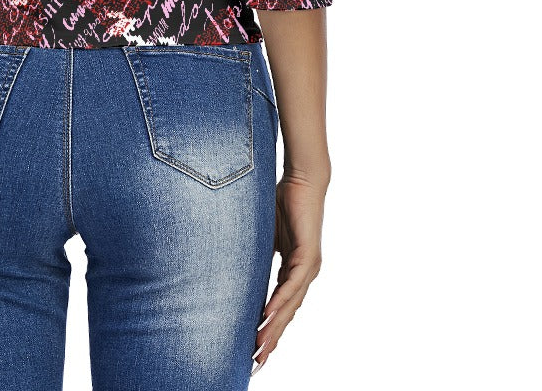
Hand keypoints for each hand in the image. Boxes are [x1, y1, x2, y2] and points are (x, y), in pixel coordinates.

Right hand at [251, 174, 325, 374]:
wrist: (303, 180)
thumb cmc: (283, 202)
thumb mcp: (264, 235)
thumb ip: (255, 253)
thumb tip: (232, 264)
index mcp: (293, 271)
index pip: (279, 307)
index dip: (268, 329)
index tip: (254, 349)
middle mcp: (303, 275)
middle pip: (286, 314)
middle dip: (271, 339)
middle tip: (256, 362)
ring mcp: (308, 267)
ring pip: (290, 305)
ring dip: (274, 327)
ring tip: (259, 346)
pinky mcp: (309, 256)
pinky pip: (293, 285)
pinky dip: (280, 301)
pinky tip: (267, 315)